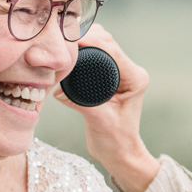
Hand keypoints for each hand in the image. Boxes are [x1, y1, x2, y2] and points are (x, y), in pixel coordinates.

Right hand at [55, 26, 160, 191]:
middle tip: (59, 41)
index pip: (112, 49)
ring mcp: (120, 73)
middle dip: (84, 37)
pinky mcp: (109, 77)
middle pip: (106, 42)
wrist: (119, 153)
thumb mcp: (99, 121)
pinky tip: (64, 55)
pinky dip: (79, 53)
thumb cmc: (115, 141)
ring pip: (100, 45)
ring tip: (60, 46)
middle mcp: (130, 71)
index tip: (68, 40)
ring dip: (81, 42)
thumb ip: (80, 103)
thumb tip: (57, 90)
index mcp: (135, 78)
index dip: (90, 40)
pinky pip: (93, 56)